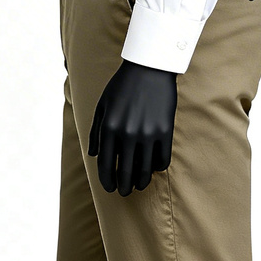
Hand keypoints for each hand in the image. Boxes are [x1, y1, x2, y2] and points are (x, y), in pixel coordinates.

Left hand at [88, 59, 176, 195]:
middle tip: (124, 192)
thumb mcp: (102, 105)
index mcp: (109, 129)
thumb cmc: (122, 85)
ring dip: (142, 182)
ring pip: (146, 170)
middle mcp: (128, 134)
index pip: (106, 166)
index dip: (107, 181)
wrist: (149, 68)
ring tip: (140, 185)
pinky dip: (158, 167)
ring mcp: (148, 134)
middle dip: (124, 187)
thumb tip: (94, 155)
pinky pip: (162, 159)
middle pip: (126, 173)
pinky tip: (155, 168)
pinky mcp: (165, 131)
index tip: (109, 188)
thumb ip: (96, 132)